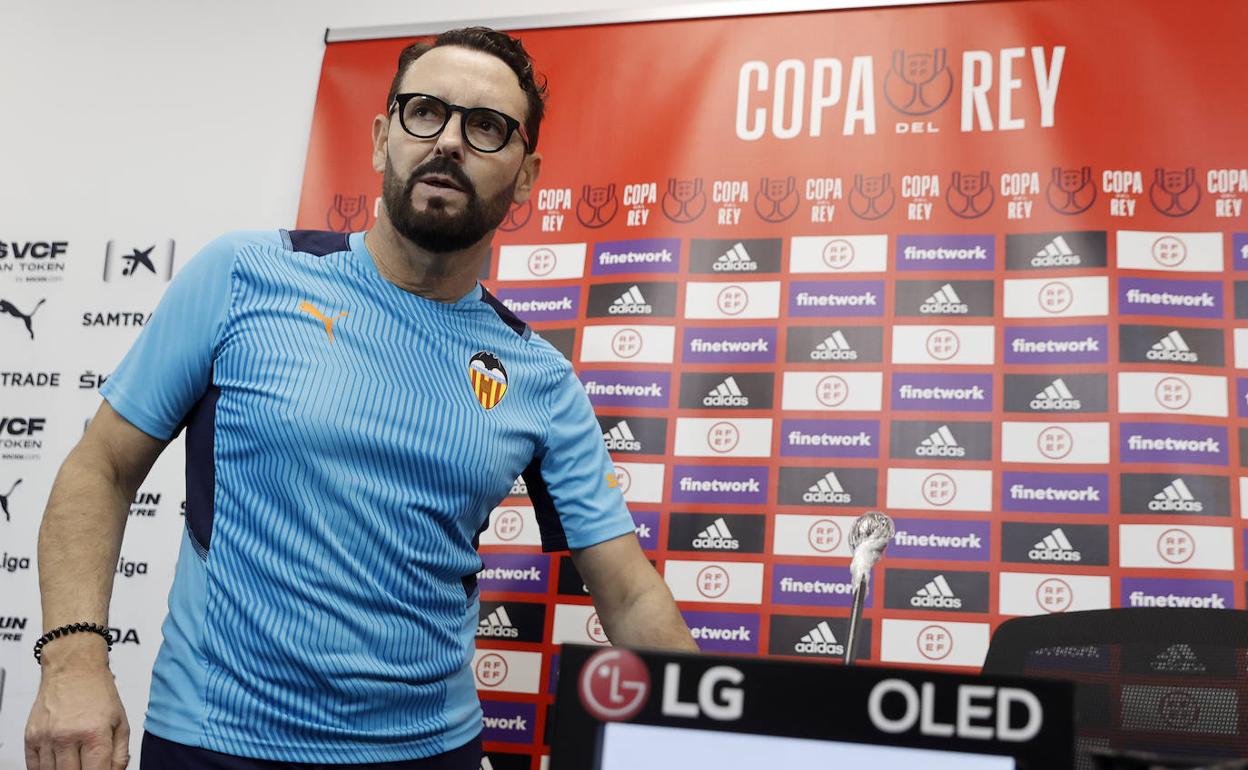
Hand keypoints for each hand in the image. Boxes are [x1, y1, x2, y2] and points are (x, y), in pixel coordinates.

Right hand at [25, 649, 129, 769]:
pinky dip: (45, 769)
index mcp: (94, 732)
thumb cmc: (98, 692)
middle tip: (88, 765)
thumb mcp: (120, 721)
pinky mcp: (31, 737)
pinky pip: (34, 767)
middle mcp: (67, 736)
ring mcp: (47, 737)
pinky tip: (57, 763)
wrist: (73, 668)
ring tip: (74, 761)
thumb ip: (120, 753)